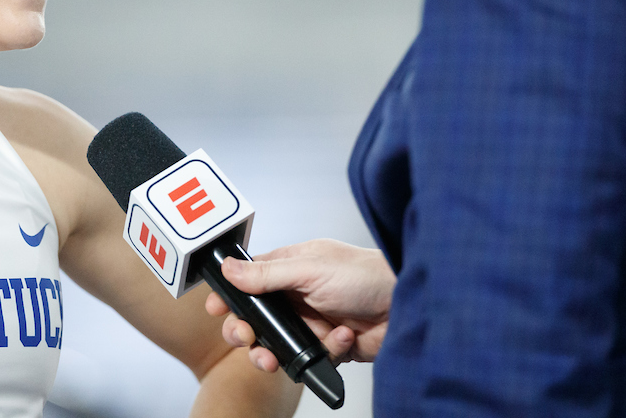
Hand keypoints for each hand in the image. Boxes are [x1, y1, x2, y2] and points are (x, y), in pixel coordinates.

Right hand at [204, 239, 394, 371]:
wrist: (409, 305)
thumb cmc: (366, 274)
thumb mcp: (311, 269)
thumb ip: (268, 274)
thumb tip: (230, 269)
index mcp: (292, 268)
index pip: (250, 281)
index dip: (231, 296)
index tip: (216, 308)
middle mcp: (299, 295)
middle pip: (258, 318)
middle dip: (247, 332)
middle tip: (245, 338)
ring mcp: (314, 321)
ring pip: (279, 344)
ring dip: (276, 352)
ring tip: (274, 358)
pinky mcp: (330, 345)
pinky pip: (311, 357)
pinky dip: (326, 350)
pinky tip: (342, 337)